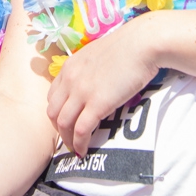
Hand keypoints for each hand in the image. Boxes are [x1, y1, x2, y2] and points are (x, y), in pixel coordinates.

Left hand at [47, 17, 159, 157]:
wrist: (142, 43)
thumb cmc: (128, 46)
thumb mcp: (98, 54)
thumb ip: (90, 69)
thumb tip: (96, 83)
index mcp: (70, 67)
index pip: (53, 96)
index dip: (58, 112)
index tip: (66, 121)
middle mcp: (70, 80)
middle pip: (53, 112)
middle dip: (59, 129)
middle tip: (69, 138)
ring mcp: (82, 92)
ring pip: (63, 124)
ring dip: (68, 140)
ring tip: (76, 149)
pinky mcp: (97, 104)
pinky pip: (81, 131)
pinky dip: (80, 144)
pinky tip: (84, 151)